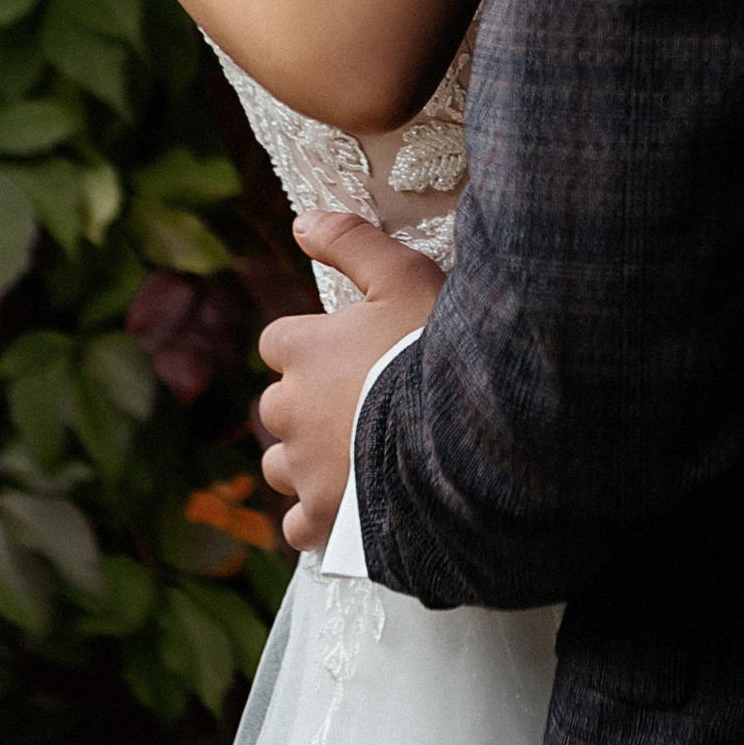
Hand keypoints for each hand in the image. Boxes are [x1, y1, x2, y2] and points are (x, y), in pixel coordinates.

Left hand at [255, 212, 444, 554]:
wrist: (466, 436)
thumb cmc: (436, 349)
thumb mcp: (404, 276)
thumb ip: (351, 242)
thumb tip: (301, 222)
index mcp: (301, 351)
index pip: (280, 343)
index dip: (314, 346)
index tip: (350, 352)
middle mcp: (288, 410)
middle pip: (277, 405)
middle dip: (307, 404)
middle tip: (362, 404)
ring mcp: (303, 468)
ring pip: (282, 464)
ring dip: (306, 459)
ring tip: (355, 455)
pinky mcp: (321, 516)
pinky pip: (298, 522)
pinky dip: (316, 516)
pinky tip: (349, 505)